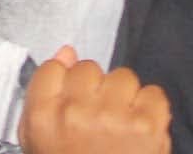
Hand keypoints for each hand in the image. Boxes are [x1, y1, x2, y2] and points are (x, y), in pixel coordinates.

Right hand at [17, 48, 171, 153]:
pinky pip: (153, 93)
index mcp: (43, 117)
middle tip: (98, 119)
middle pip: (88, 68)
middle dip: (95, 90)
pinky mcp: (148, 126)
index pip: (53, 67)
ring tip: (120, 127)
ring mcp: (113, 117)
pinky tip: (141, 132)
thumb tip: (67, 52)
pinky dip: (151, 111)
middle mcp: (75, 112)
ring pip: (123, 77)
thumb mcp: (39, 142)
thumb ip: (43, 95)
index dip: (66, 82)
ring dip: (124, 98)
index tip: (73, 99)